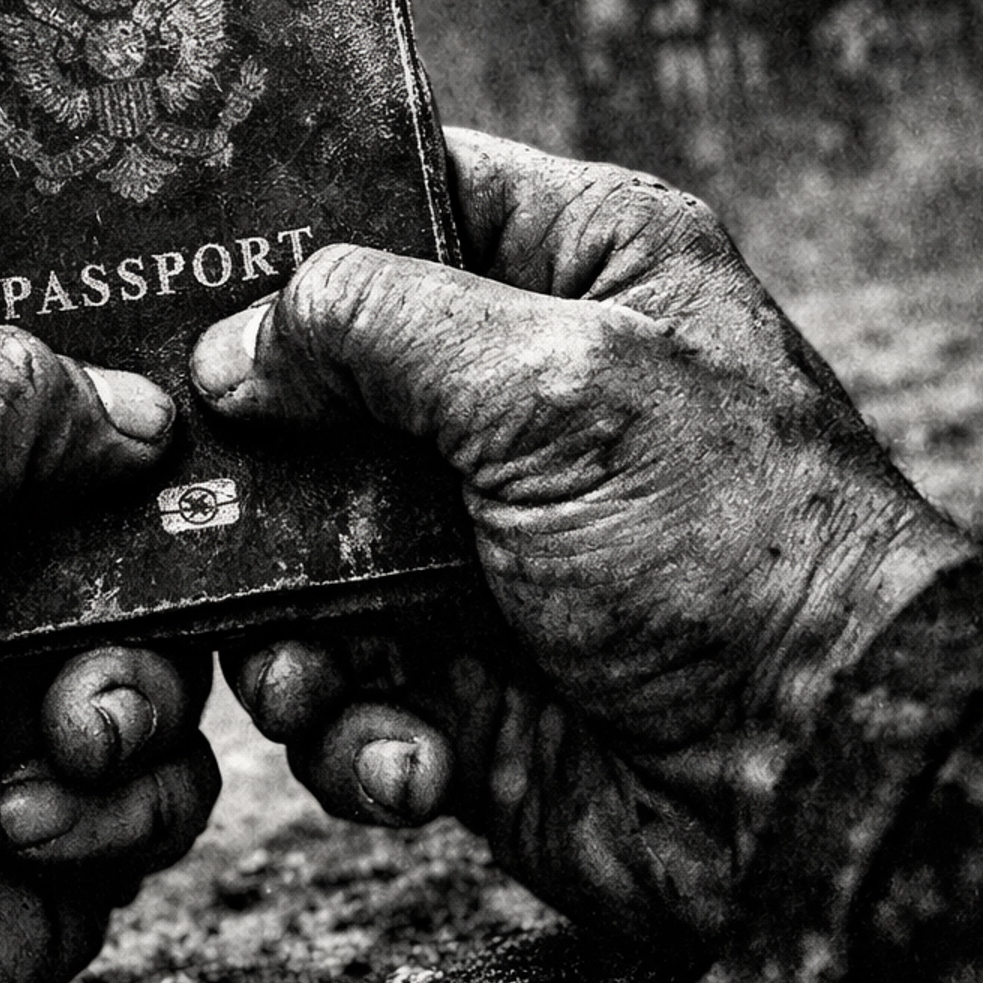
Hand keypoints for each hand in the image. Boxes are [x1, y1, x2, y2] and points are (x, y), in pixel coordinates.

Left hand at [0, 259, 218, 982]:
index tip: (149, 278)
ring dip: (129, 676)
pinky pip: (167, 744)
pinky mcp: (63, 776)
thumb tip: (139, 408)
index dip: (35, 284)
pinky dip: (119, 785)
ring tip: (64, 730)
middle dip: (135, 513)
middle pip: (85, 453)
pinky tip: (28, 818)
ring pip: (157, 605)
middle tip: (175, 516)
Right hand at [191, 133, 970, 950]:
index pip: (406, 194)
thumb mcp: (554, 385)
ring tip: (307, 670)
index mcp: (576, 269)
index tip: (176, 261)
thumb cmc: (729, 548)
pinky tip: (414, 748)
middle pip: (314, 388)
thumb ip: (375, 328)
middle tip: (191, 496)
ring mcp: (475, 539)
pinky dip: (350, 724)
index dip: (294, 222)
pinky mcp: (450, 671)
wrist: (806, 787)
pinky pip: (334, 681)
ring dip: (282, 628)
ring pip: (295, 551)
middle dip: (250, 463)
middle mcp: (515, 398)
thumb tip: (233, 347)